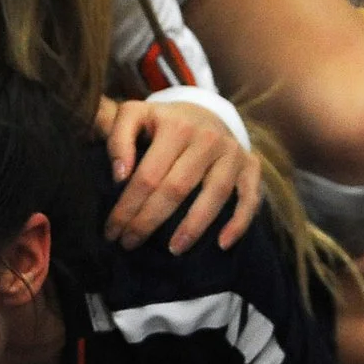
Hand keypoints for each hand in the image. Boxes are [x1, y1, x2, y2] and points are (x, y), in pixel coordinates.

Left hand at [99, 97, 261, 253]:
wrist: (205, 112)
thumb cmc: (162, 123)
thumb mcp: (134, 116)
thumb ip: (117, 138)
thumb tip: (119, 176)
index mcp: (175, 126)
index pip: (148, 175)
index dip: (127, 207)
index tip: (111, 231)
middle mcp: (207, 138)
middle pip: (177, 188)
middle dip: (149, 221)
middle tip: (130, 243)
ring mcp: (232, 152)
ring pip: (215, 194)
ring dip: (193, 227)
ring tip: (173, 250)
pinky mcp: (251, 166)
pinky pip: (250, 197)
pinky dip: (239, 222)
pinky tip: (222, 244)